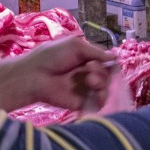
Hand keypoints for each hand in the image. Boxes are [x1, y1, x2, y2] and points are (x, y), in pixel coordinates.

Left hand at [0, 36, 114, 110]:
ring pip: (106, 88)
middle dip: (101, 71)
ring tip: (90, 80)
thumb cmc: (51, 56)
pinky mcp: (82, 103)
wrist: (34, 76)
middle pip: (107, 74)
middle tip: (89, 69)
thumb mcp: (76, 46)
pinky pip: (99, 103)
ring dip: (102, 82)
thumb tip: (115, 57)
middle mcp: (87, 74)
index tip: (101, 60)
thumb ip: (96, 52)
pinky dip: (102, 98)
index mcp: (85, 59)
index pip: (106, 62)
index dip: (108, 62)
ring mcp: (85, 89)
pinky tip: (97, 93)